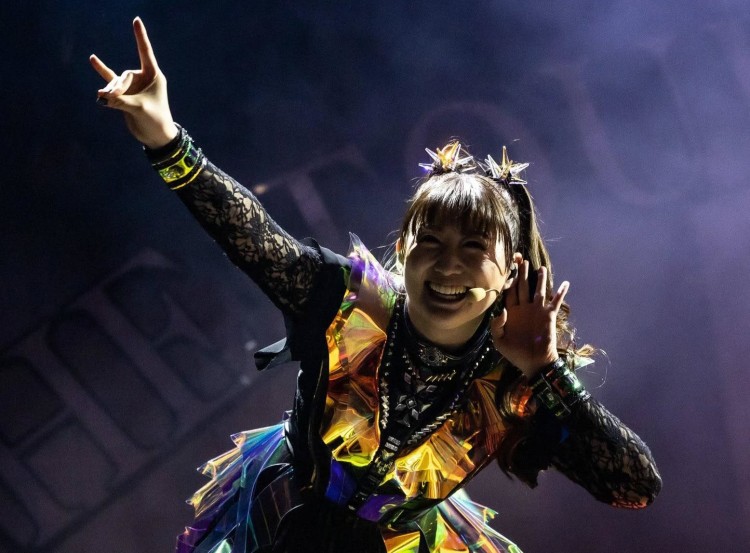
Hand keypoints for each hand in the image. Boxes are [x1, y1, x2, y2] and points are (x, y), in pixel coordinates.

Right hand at [90, 17, 177, 148]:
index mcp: (154, 76)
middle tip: (113, 97)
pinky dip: (103, 72)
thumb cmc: (154, 120)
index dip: (140, 36)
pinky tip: (93, 59)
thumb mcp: (139, 109)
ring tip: (103, 98)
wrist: (155, 136)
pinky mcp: (125, 94)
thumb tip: (101, 96)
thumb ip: (120, 101)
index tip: (136, 20)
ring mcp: (133, 86)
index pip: (145, 52)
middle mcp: (144, 78)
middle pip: (125, 76)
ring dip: (111, 91)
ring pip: (116, 83)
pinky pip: (112, 81)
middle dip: (118, 87)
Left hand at [490, 259, 569, 377]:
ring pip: (539, 291)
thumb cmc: (515, 353)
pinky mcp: (548, 316)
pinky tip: (565, 283)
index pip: (509, 292)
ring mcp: (537, 311)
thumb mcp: (499, 341)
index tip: (509, 270)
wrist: (533, 363)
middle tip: (522, 260)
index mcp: (511, 312)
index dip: (509, 281)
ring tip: (541, 267)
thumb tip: (503, 310)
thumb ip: (497, 325)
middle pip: (523, 287)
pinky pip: (555, 302)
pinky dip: (560, 293)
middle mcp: (524, 308)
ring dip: (540, 279)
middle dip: (523, 274)